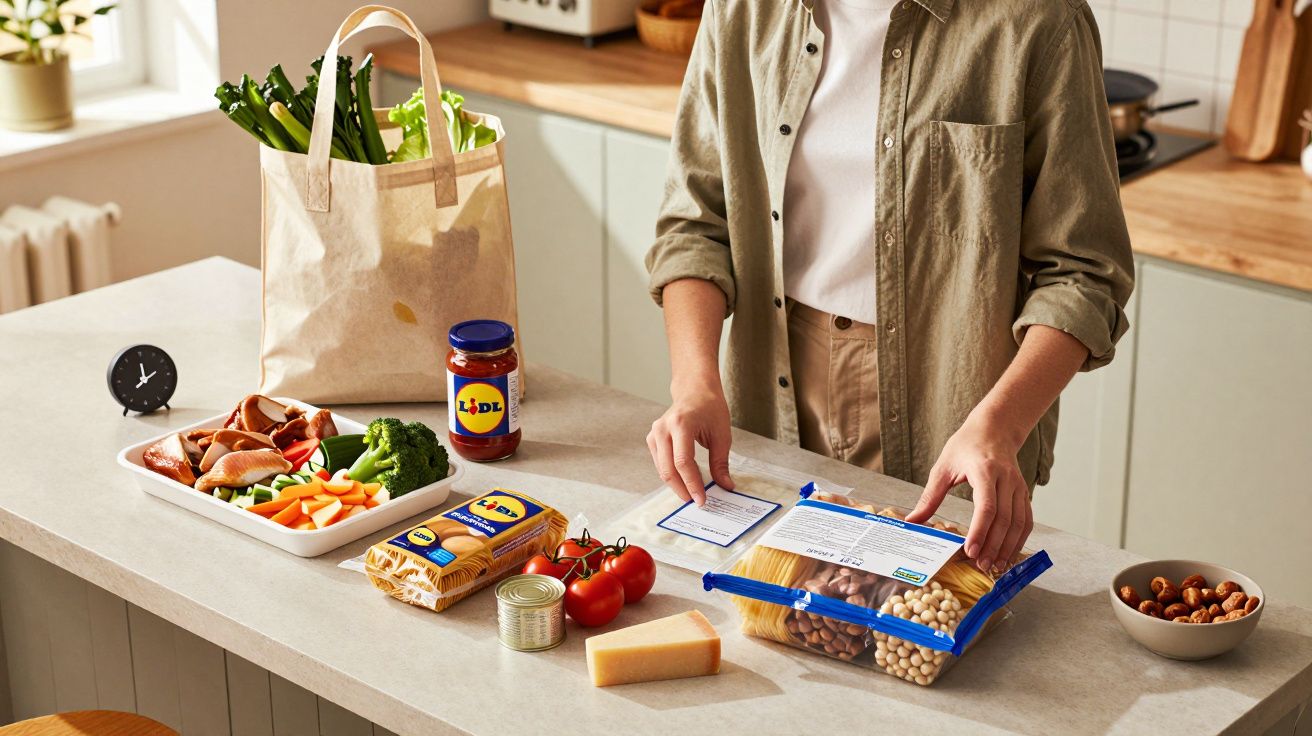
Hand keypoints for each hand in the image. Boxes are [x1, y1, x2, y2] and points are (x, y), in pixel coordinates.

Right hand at [646, 375, 733, 505]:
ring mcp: (654, 433)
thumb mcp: (721, 434)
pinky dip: (671, 475)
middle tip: (696, 502)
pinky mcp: (652, 438)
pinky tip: (683, 482)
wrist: (694, 390)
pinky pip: (660, 463)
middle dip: (682, 489)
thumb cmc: (710, 408)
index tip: (702, 499)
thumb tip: (725, 486)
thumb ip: (721, 462)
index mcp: (681, 424)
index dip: (692, 484)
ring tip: (691, 494)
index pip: (683, 462)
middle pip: (668, 469)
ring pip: (662, 468)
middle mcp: (663, 428)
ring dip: (676, 485)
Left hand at [904, 412, 1032, 573]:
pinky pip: (1026, 520)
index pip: (986, 506)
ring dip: (1008, 547)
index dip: (980, 531)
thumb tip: (912, 521)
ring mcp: (1018, 486)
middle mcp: (1006, 479)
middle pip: (1004, 519)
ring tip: (995, 566)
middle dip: (993, 546)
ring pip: (1019, 523)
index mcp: (985, 471)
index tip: (970, 551)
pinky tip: (1008, 554)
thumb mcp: (942, 468)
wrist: (994, 429)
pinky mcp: (1024, 492)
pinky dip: (1019, 540)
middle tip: (980, 566)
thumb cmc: (965, 446)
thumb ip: (929, 497)